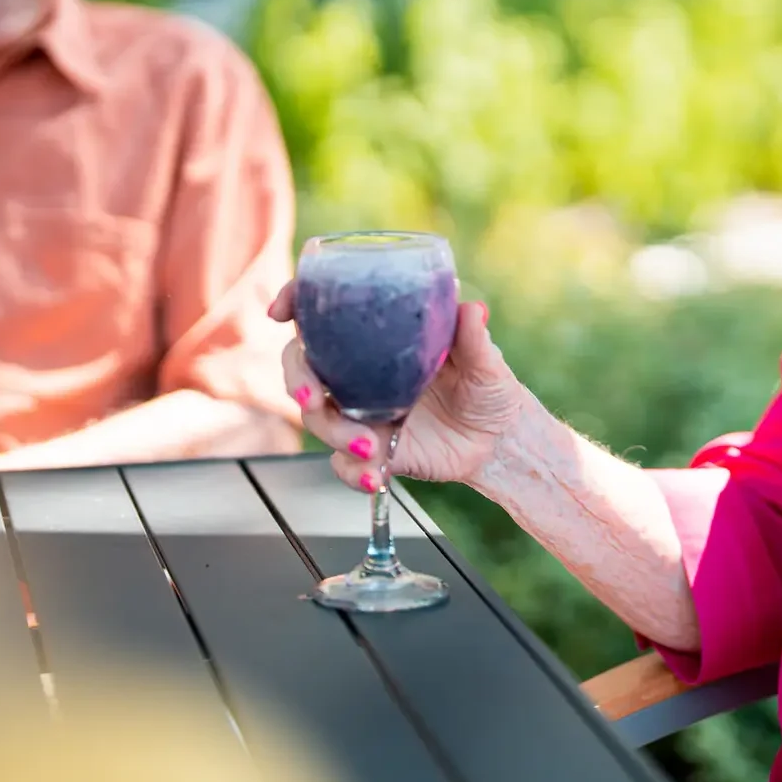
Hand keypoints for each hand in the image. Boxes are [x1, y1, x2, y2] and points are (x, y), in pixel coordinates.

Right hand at [271, 283, 526, 489]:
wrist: (501, 442)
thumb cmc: (490, 389)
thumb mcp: (485, 361)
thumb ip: (473, 338)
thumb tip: (471, 308)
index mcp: (380, 341)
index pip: (324, 316)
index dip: (296, 305)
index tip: (280, 311)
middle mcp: (361, 375)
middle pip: (304, 368)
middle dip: (297, 381)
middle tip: (312, 398)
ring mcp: (362, 415)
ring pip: (320, 419)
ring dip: (334, 433)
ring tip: (368, 447)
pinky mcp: (373, 452)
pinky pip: (344, 465)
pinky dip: (353, 473)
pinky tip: (375, 477)